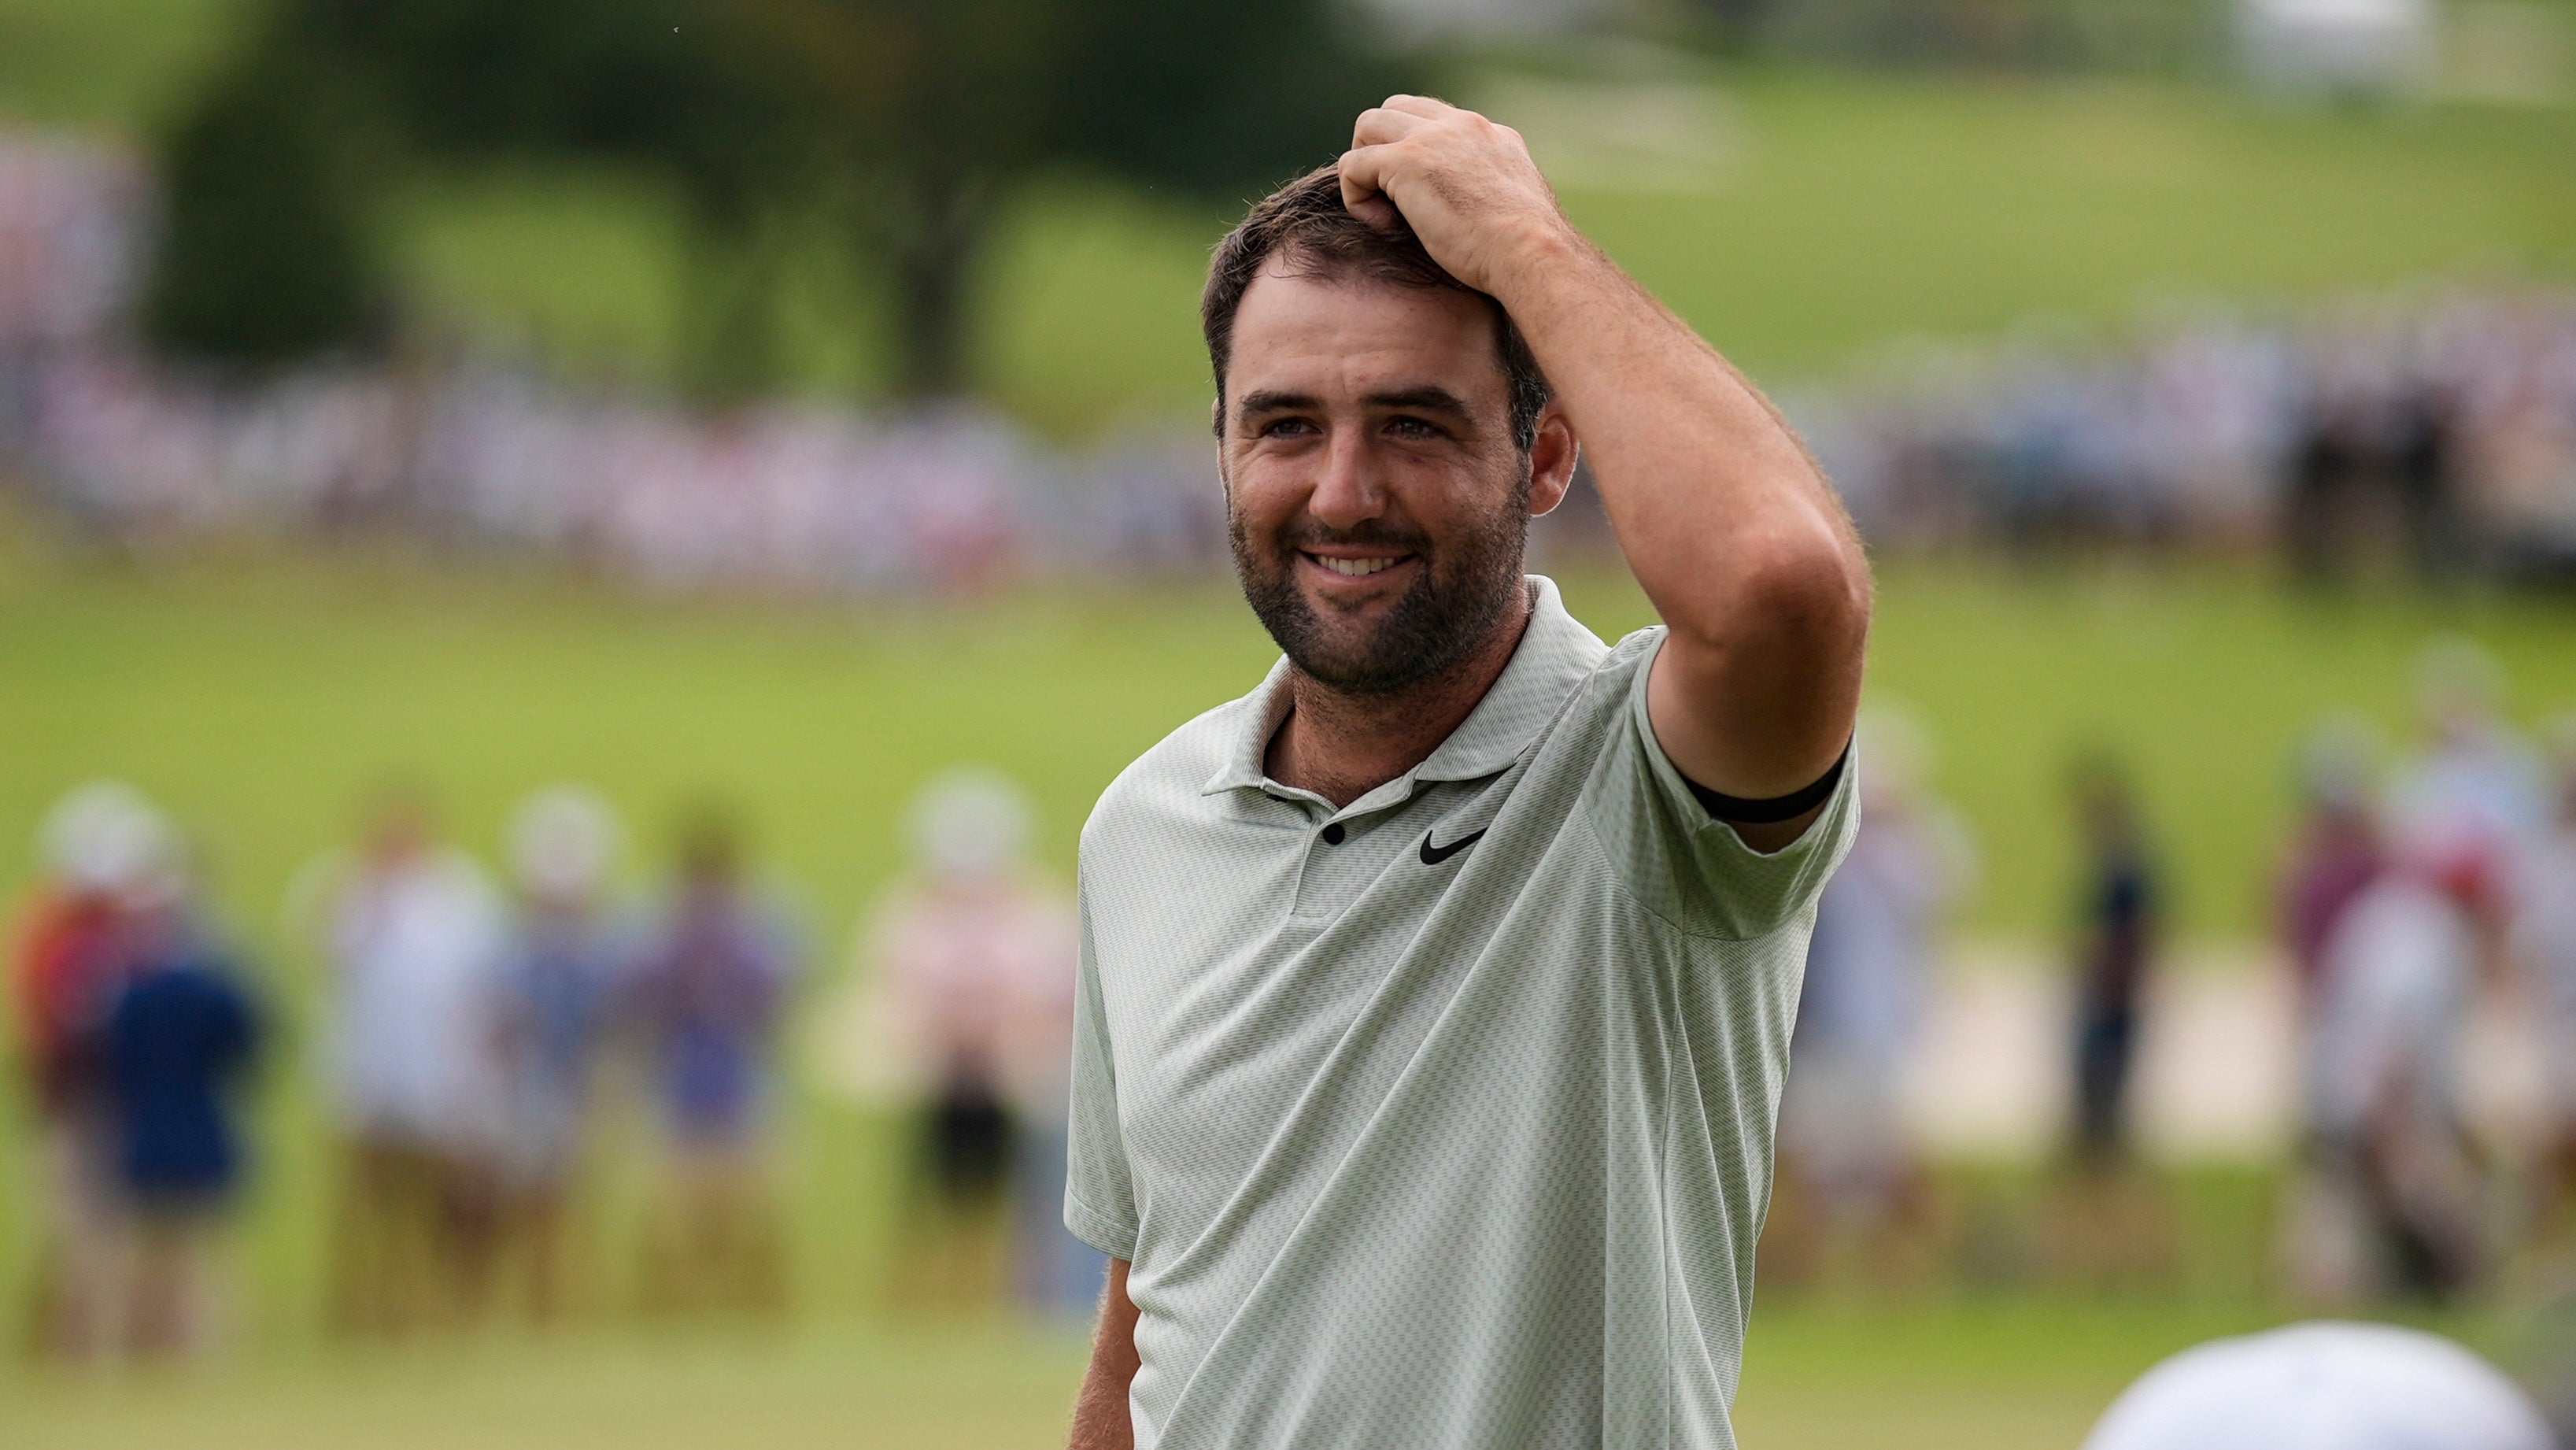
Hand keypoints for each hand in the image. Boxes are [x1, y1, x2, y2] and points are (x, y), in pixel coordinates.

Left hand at [1338, 96, 1571, 298]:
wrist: (1532, 254)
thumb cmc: (1528, 253)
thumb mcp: (1516, 211)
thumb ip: (1491, 196)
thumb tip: (1481, 212)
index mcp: (1491, 135)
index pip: (1435, 119)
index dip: (1415, 152)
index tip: (1424, 199)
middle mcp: (1463, 125)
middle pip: (1396, 109)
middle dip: (1381, 149)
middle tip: (1391, 199)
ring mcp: (1433, 138)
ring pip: (1368, 124)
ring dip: (1363, 166)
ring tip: (1383, 211)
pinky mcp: (1406, 161)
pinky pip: (1352, 165)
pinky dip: (1356, 196)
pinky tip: (1382, 226)